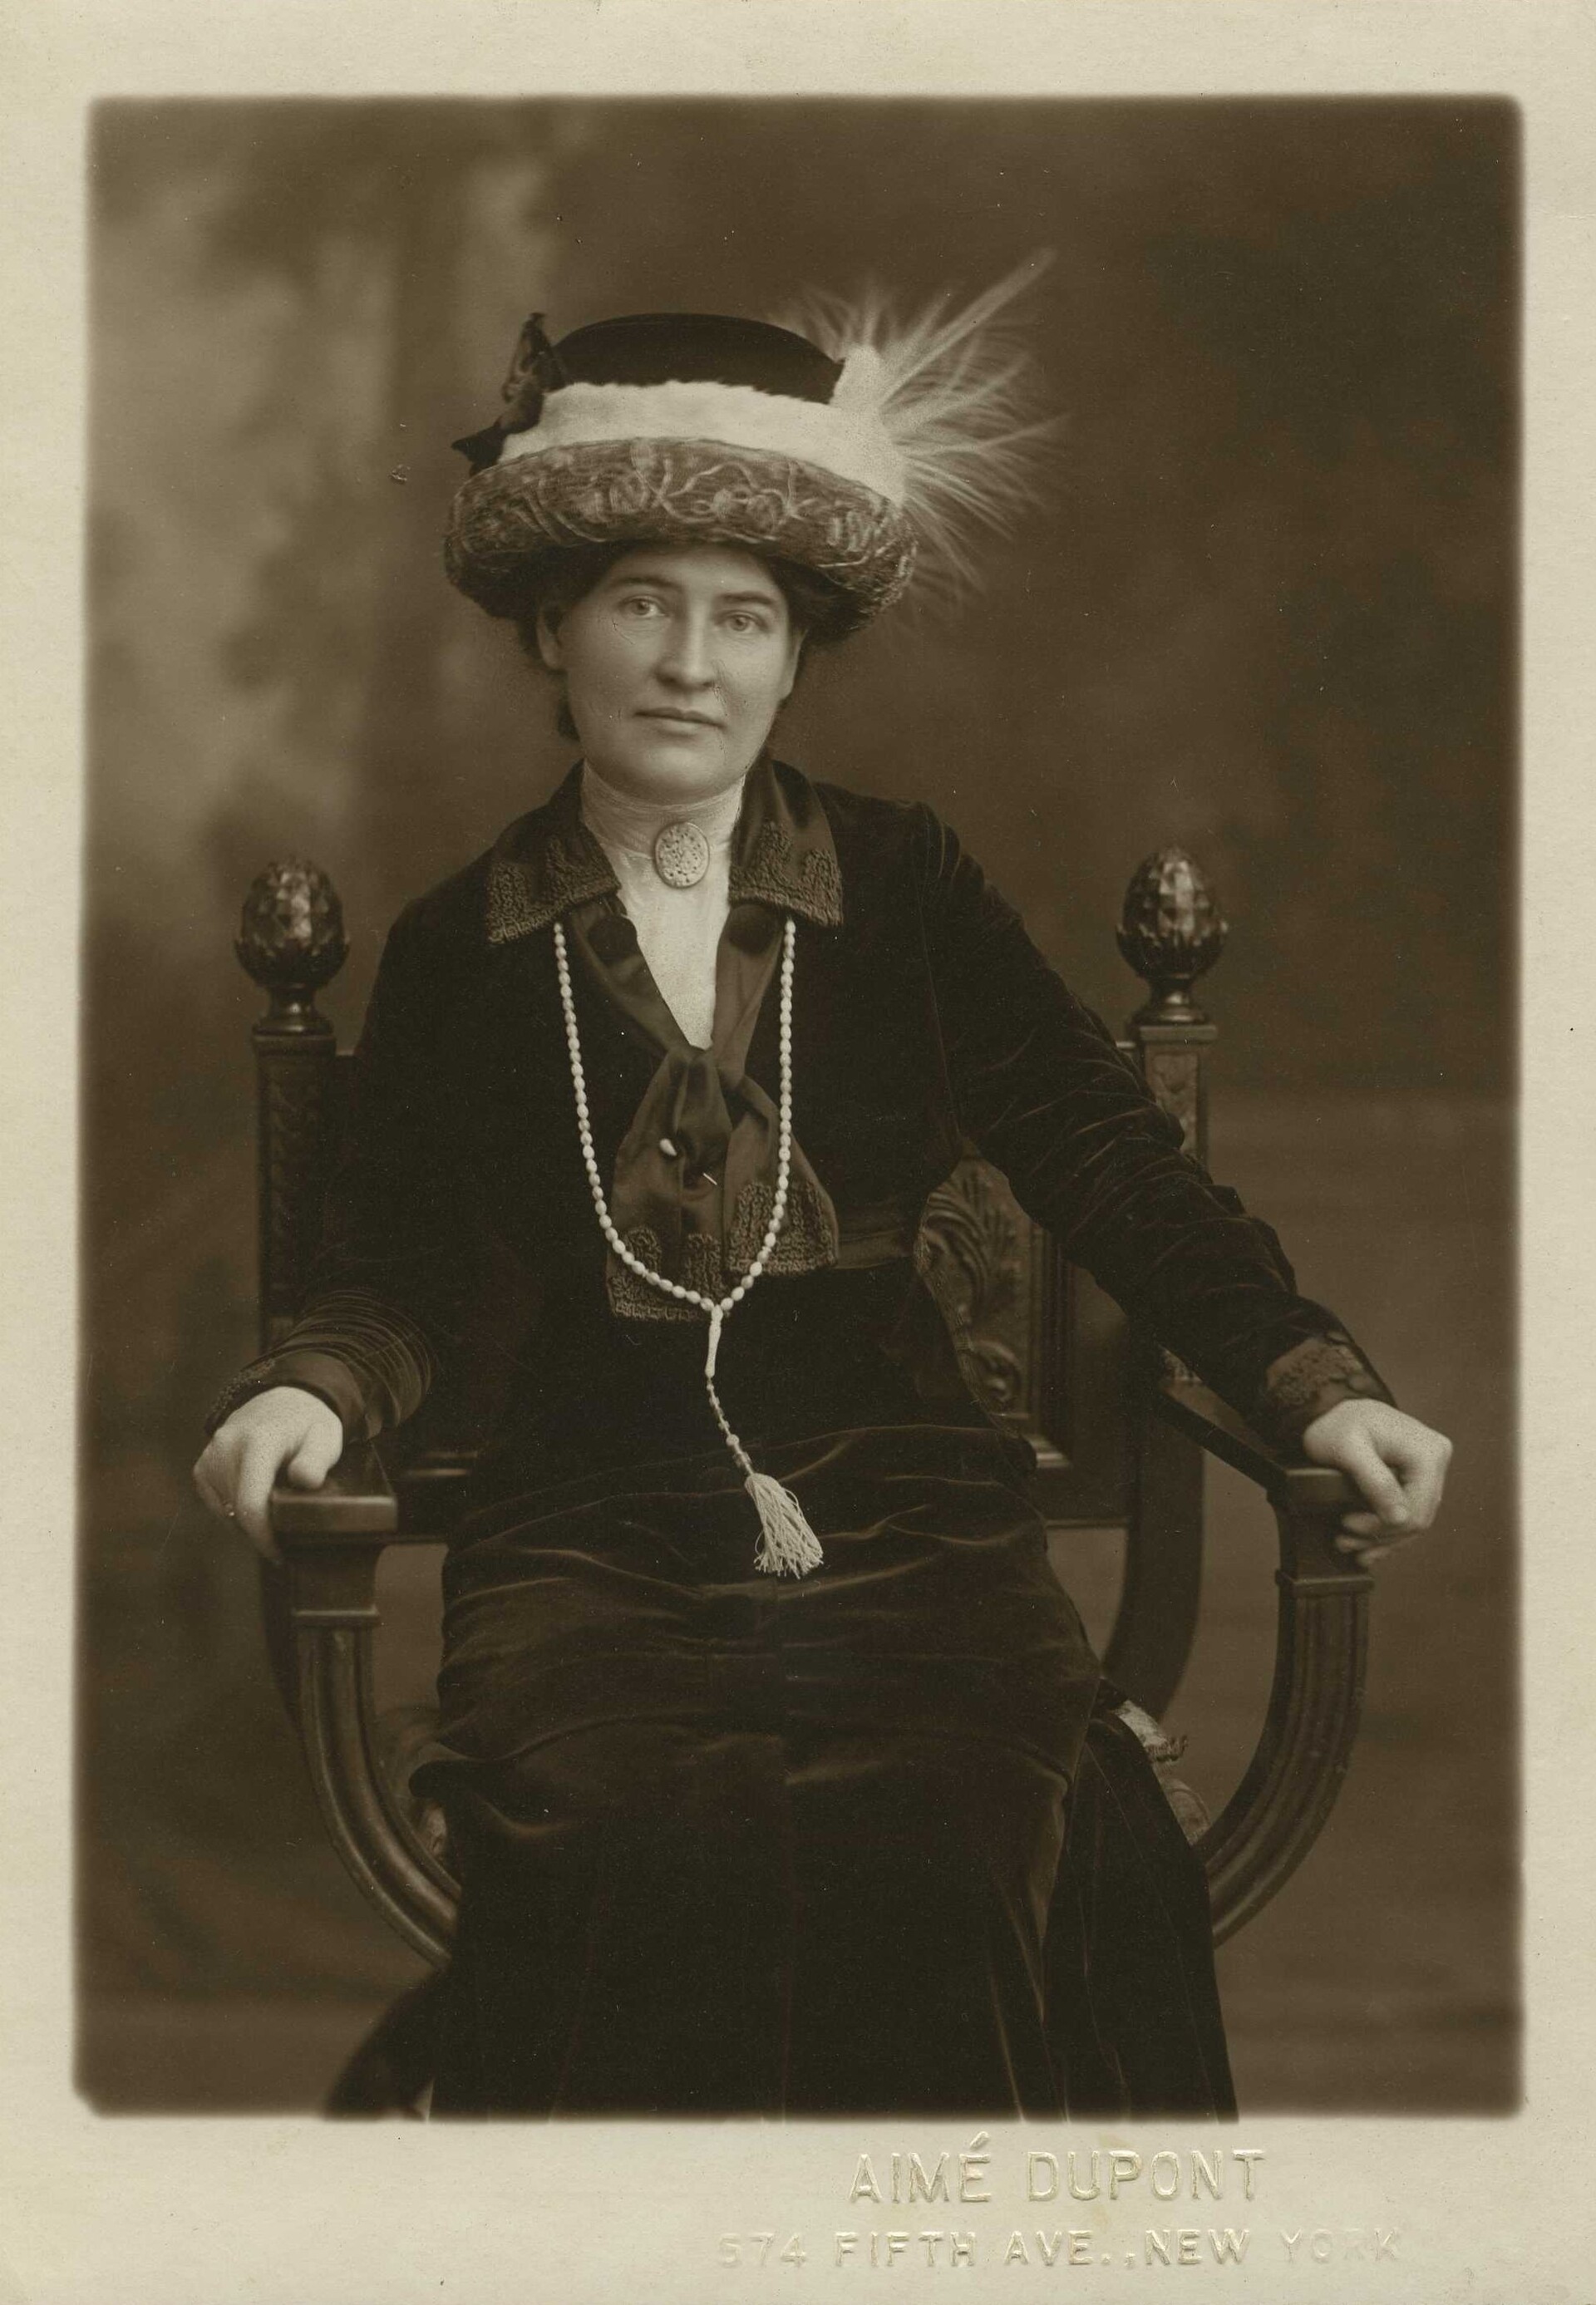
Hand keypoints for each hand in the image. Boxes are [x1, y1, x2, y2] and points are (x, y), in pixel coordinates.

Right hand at [192, 1386, 344, 1563]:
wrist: (283, 1399)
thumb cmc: (308, 1423)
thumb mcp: (325, 1437)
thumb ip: (316, 1460)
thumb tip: (304, 1481)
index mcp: (258, 1442)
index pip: (250, 1503)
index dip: (263, 1537)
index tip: (278, 1554)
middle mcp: (226, 1448)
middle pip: (237, 1512)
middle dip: (260, 1531)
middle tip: (285, 1532)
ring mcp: (210, 1457)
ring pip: (225, 1511)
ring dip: (247, 1520)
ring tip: (274, 1507)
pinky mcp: (202, 1467)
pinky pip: (216, 1503)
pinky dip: (234, 1510)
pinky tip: (256, 1498)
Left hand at [1298, 1398, 1452, 1560]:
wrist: (1333, 1408)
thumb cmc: (1337, 1424)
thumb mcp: (1348, 1449)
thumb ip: (1375, 1481)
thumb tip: (1399, 1517)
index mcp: (1427, 1453)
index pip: (1415, 1509)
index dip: (1382, 1527)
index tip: (1347, 1526)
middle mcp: (1436, 1460)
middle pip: (1417, 1518)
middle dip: (1380, 1536)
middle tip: (1344, 1543)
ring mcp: (1431, 1469)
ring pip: (1414, 1520)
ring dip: (1382, 1538)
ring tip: (1351, 1547)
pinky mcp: (1419, 1477)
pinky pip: (1409, 1511)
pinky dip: (1387, 1530)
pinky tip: (1367, 1545)